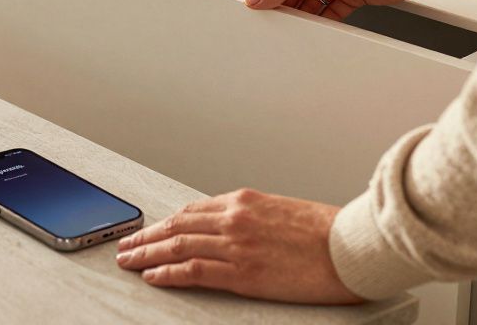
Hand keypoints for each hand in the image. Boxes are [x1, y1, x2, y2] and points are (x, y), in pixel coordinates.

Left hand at [115, 189, 360, 303]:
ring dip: (147, 254)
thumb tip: (233, 228)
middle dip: (146, 237)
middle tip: (125, 245)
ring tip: (128, 261)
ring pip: (177, 246)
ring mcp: (236, 244)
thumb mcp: (282, 212)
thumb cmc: (327, 232)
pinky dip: (168, 273)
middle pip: (176, 226)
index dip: (165, 222)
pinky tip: (153, 277)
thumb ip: (252, 217)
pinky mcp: (243, 273)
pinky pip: (194, 271)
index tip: (150, 230)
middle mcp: (234, 217)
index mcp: (244, 200)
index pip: (191, 210)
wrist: (351, 246)